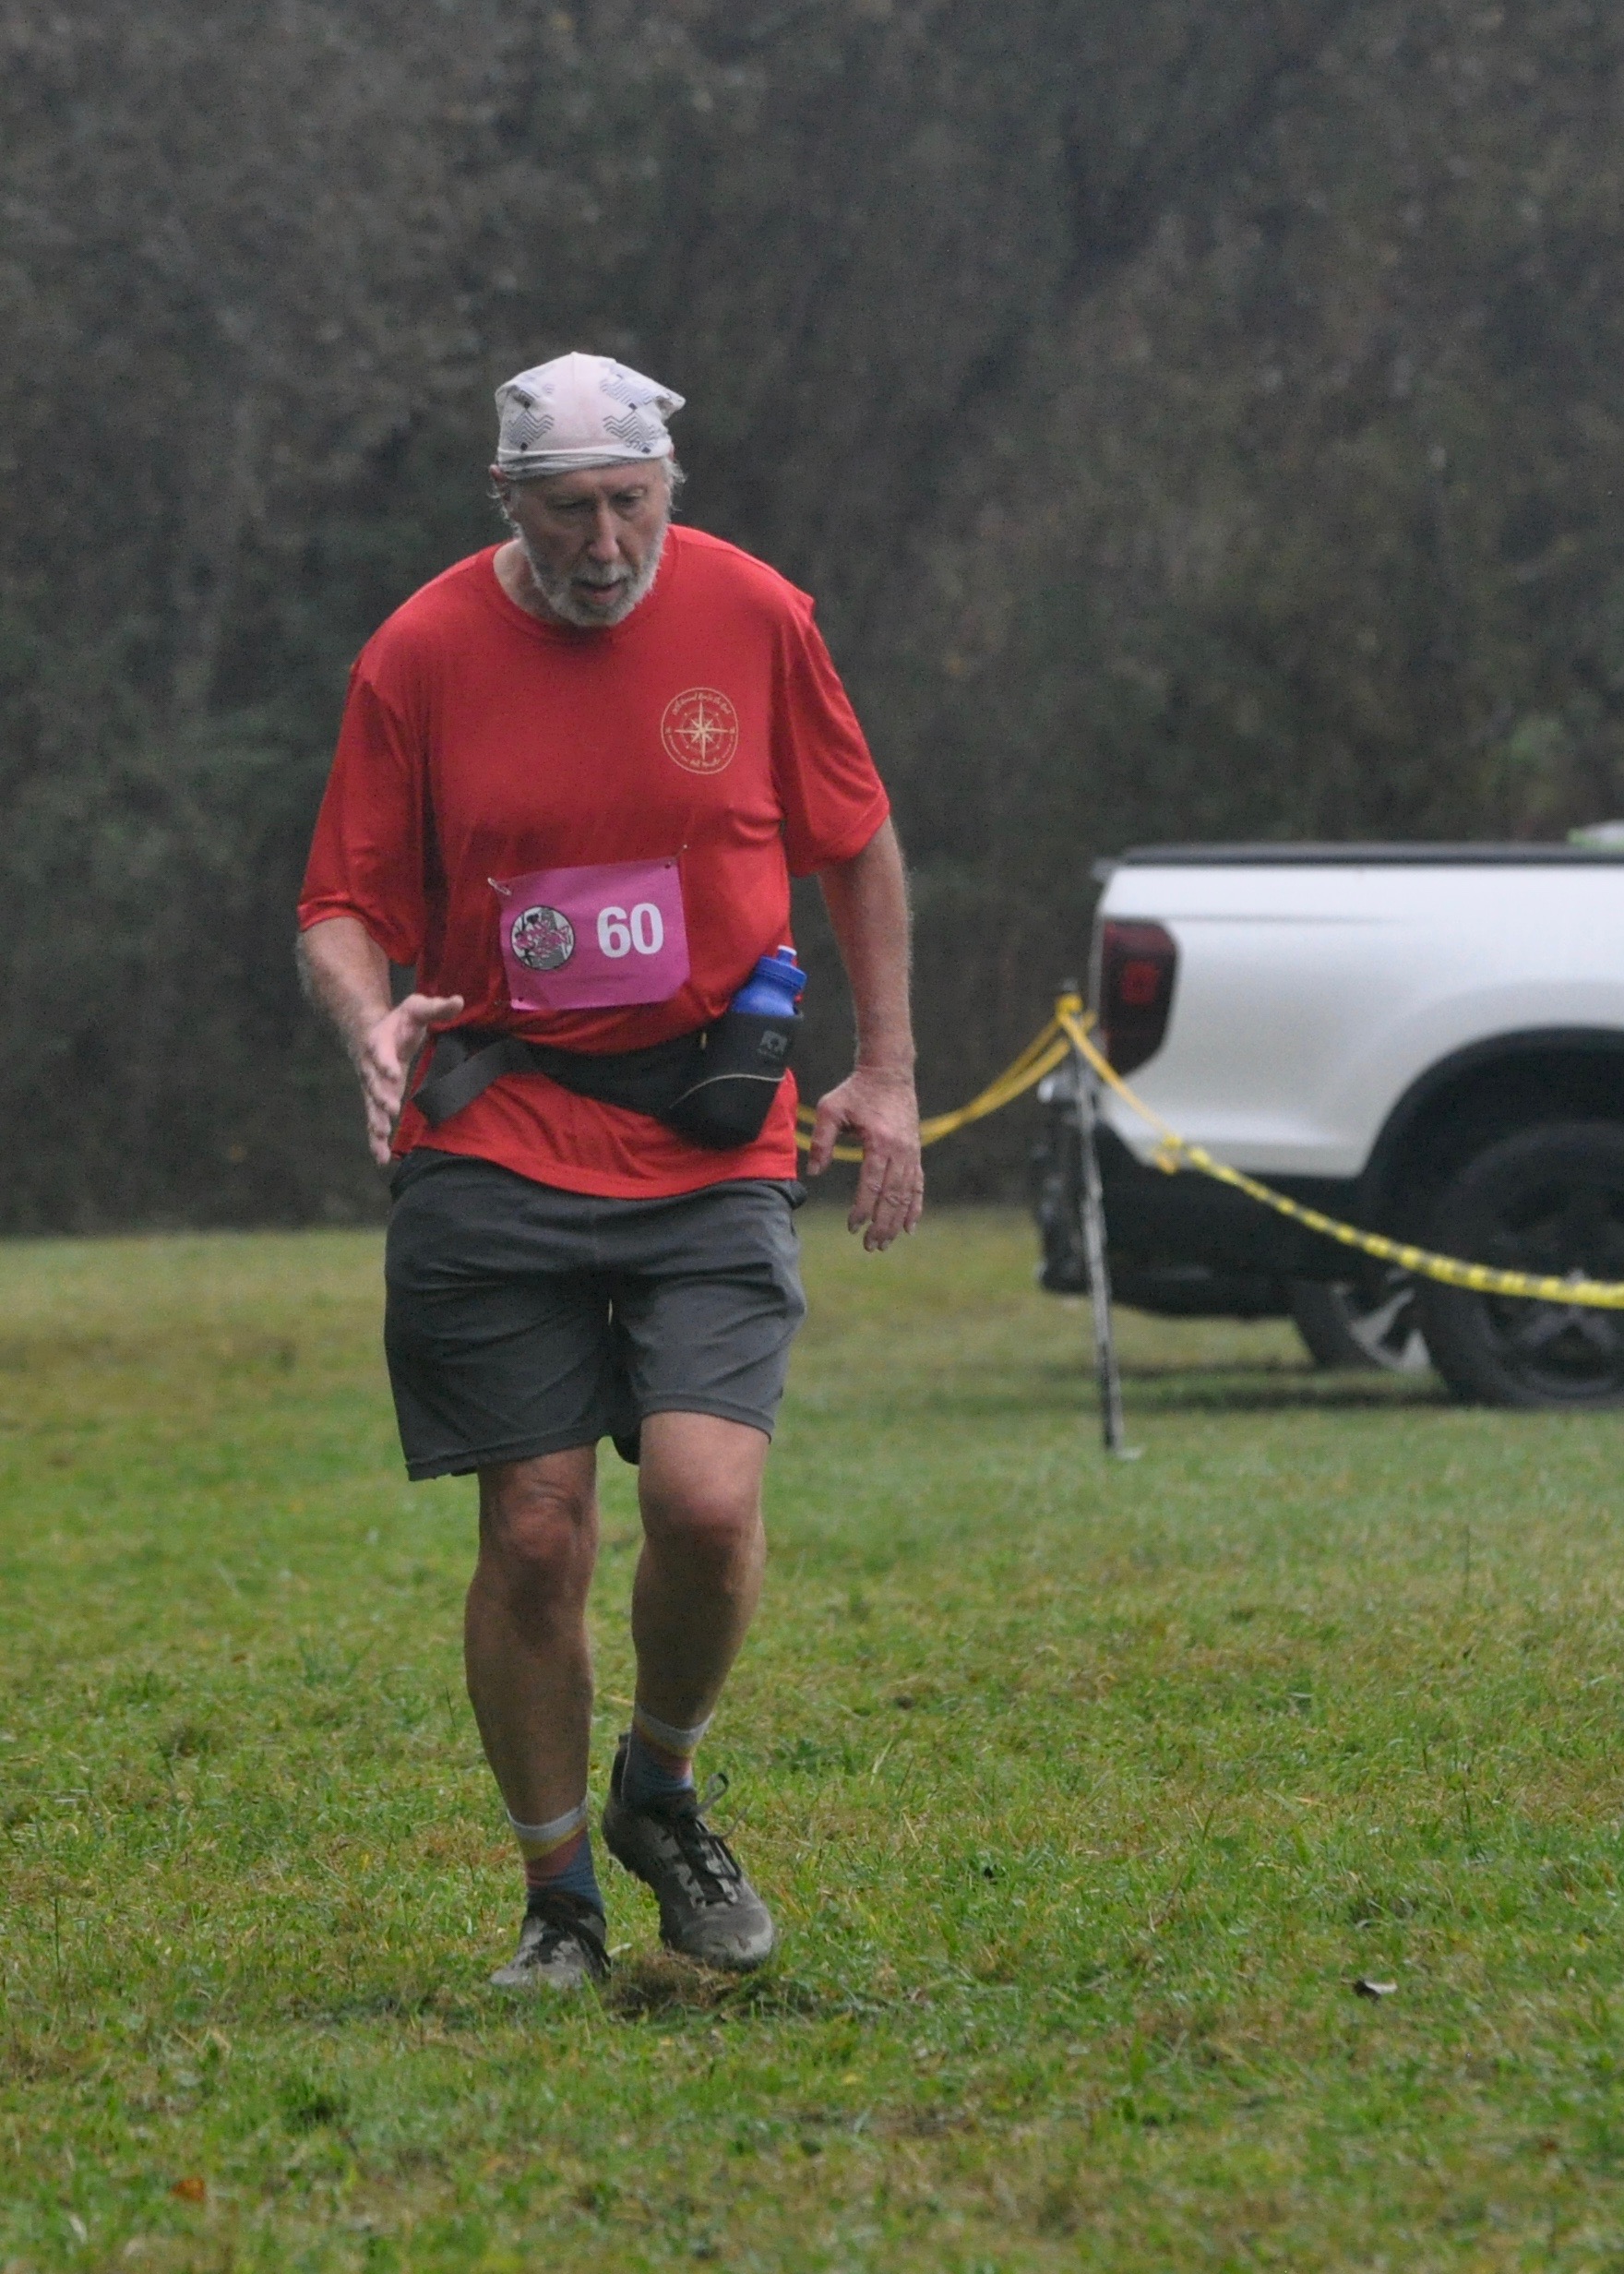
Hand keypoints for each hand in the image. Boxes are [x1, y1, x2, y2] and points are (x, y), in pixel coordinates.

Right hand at [354, 993, 463, 1166]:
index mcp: (380, 1041)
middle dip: (381, 1096)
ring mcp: (372, 1086)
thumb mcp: (417, 1007)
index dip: (385, 1062)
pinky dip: (376, 1141)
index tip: (393, 1074)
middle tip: (390, 1110)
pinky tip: (381, 1160)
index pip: (381, 1052)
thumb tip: (459, 1001)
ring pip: (371, 1107)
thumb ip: (436, 1007)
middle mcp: (371, 1066)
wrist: (368, 1031)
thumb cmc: (400, 1020)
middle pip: (373, 1083)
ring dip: (375, 1123)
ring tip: (380, 1141)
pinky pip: (373, 1121)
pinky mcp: (376, 1100)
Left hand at [805, 1065, 923, 1250]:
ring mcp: (911, 1153)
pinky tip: (910, 1227)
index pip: (872, 1185)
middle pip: (892, 1197)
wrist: (889, 1072)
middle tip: (870, 1246)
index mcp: (879, 1142)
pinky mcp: (915, 1152)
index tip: (852, 1227)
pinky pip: (918, 1185)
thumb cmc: (856, 1091)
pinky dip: (915, 1207)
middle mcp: (901, 1151)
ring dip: (896, 1222)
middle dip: (881, 1224)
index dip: (862, 1209)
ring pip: (906, 1195)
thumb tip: (814, 1172)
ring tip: (885, 1243)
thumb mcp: (830, 1108)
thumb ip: (821, 1140)